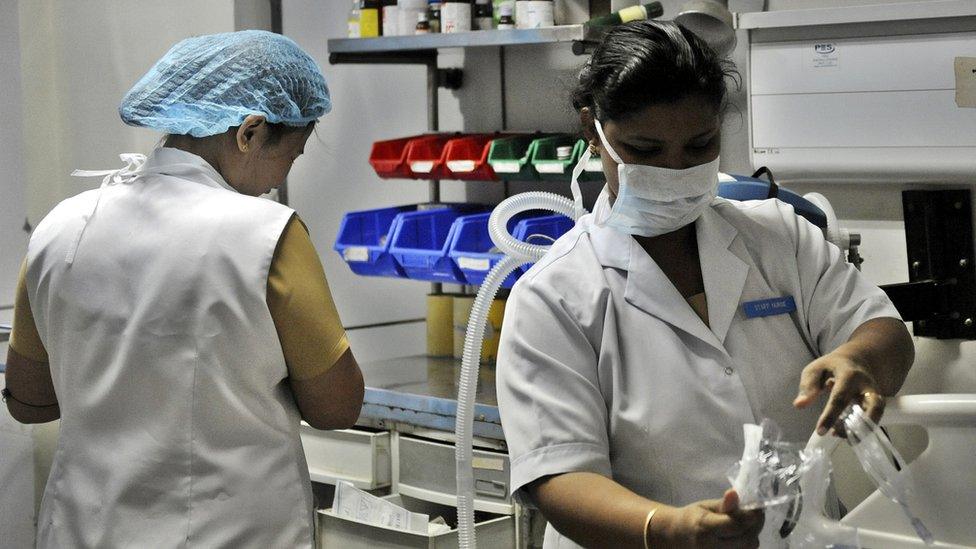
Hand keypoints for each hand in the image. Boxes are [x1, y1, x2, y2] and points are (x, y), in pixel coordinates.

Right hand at [649, 489, 763, 548]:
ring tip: (747, 523)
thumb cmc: (692, 518)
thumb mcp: (705, 507)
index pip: (736, 525)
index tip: (756, 506)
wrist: (678, 538)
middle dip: (755, 525)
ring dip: (753, 534)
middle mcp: (712, 546)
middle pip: (747, 539)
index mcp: (704, 527)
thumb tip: (734, 493)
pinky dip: (747, 542)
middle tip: (755, 513)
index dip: (751, 515)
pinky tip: (741, 534)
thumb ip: (723, 504)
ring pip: (749, 547)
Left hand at [794, 350, 884, 436]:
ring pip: (877, 414)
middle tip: (837, 434)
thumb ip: (808, 386)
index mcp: (849, 375)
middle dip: (859, 425)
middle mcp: (867, 386)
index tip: (820, 432)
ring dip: (862, 430)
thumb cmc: (831, 367)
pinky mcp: (878, 403)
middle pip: (873, 406)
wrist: (856, 360)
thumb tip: (799, 405)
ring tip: (841, 436)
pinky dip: (862, 429)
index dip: (830, 416)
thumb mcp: (815, 370)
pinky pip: (874, 418)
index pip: (840, 398)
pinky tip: (847, 434)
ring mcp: (875, 395)